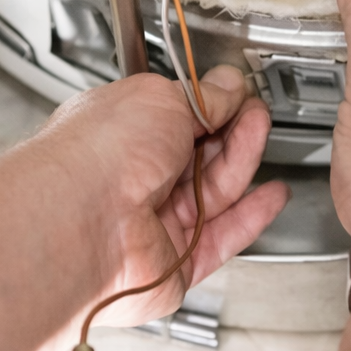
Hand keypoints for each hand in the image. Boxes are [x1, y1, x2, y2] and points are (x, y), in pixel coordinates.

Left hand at [41, 66, 288, 324]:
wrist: (81, 223)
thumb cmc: (98, 156)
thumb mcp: (161, 99)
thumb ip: (203, 97)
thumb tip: (228, 86)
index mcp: (118, 134)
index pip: (174, 119)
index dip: (210, 107)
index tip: (237, 94)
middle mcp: (133, 180)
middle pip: (198, 156)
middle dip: (231, 131)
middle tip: (254, 113)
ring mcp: (153, 223)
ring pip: (213, 193)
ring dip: (242, 163)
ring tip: (261, 136)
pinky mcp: (174, 263)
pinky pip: (220, 239)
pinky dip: (249, 218)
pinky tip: (270, 196)